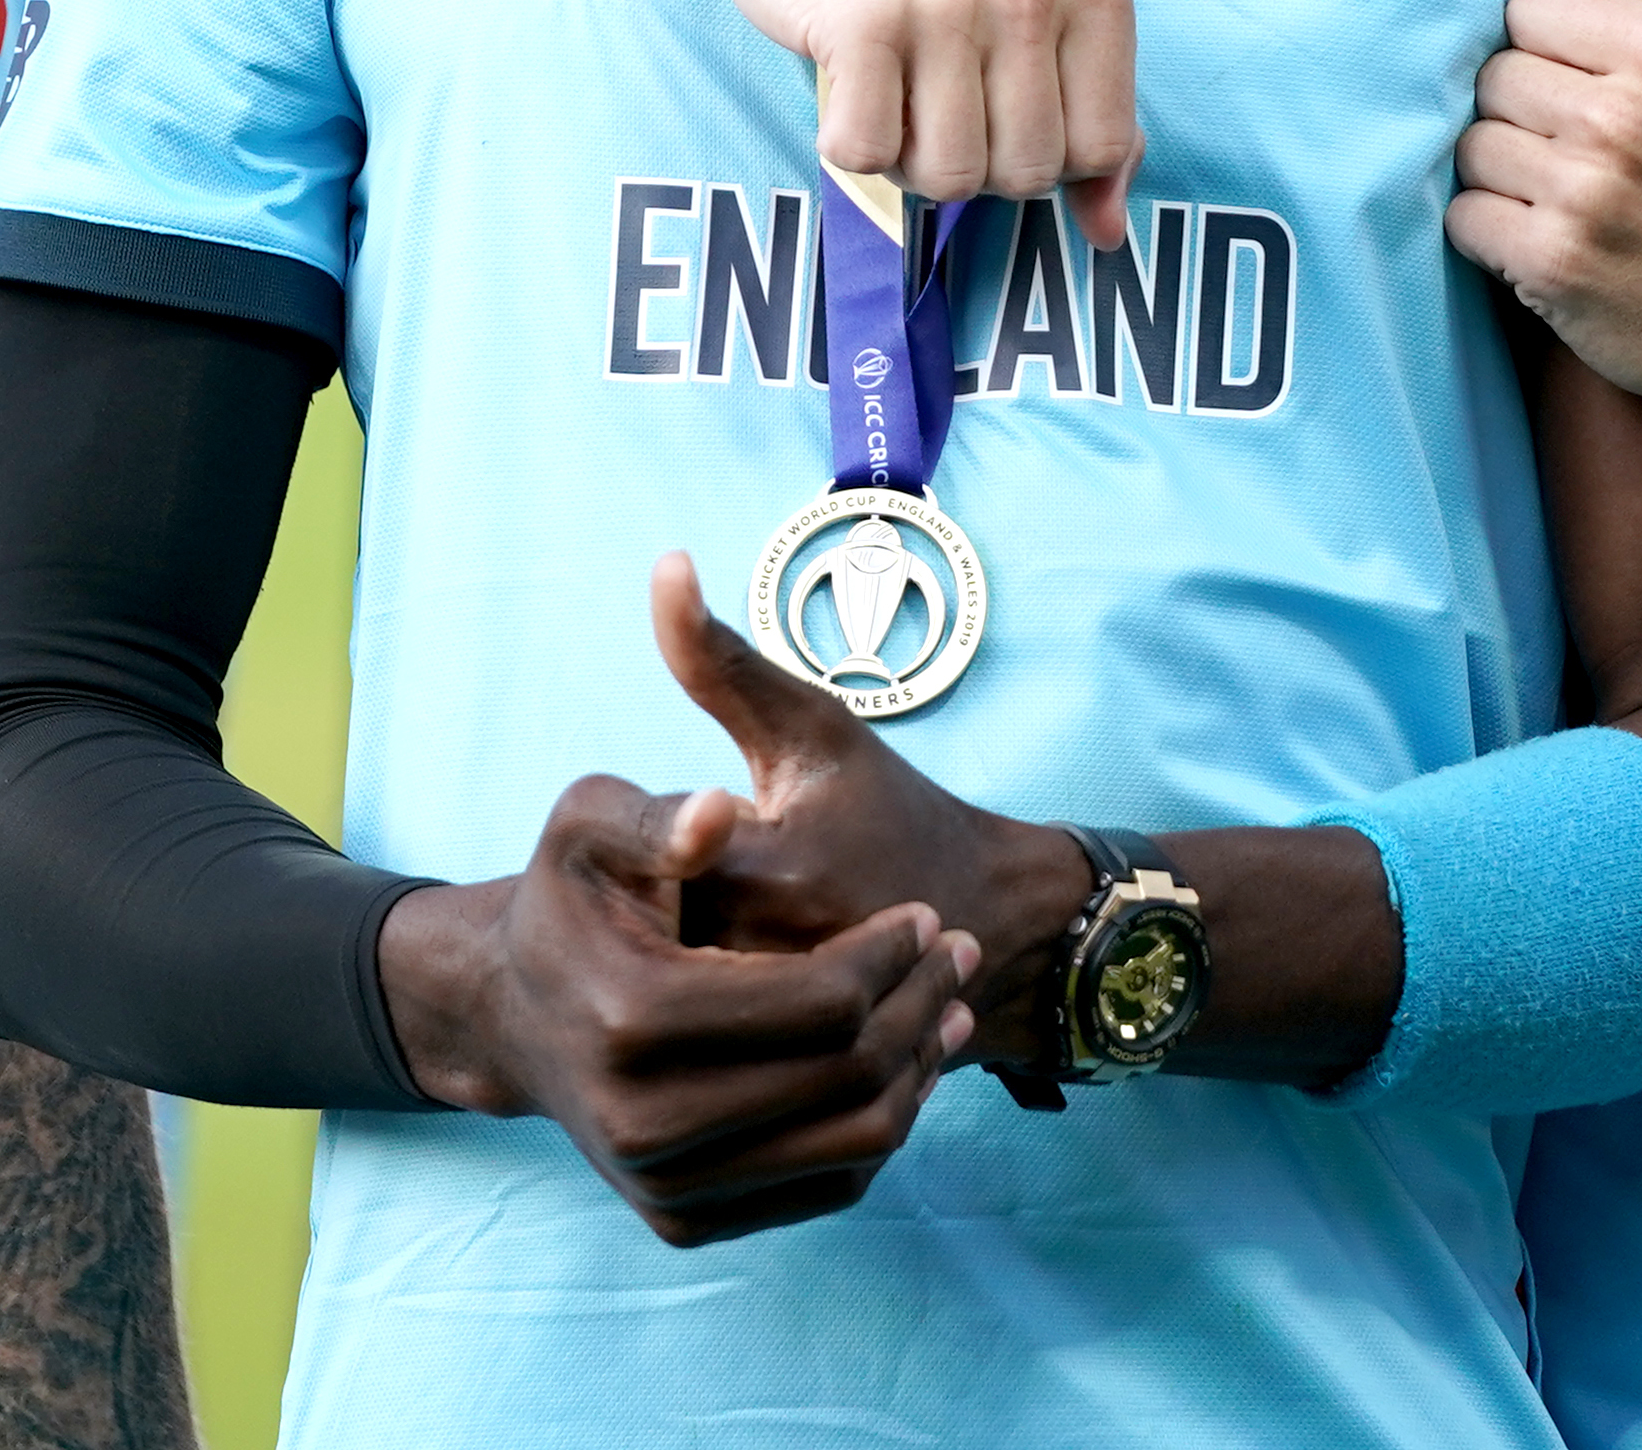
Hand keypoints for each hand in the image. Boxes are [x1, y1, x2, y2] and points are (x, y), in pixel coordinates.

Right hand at [373, 758, 979, 1247]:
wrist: (517, 1014)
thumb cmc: (571, 902)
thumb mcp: (586, 825)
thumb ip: (654, 815)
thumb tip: (719, 815)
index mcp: (628, 1018)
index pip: (818, 1004)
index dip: (889, 957)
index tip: (924, 916)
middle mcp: (640, 1123)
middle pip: (845, 1078)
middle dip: (921, 1008)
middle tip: (959, 953)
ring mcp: (661, 1186)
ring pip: (850, 1145)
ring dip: (919, 1070)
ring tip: (950, 1006)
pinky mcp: (683, 1222)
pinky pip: (826, 1188)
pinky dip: (882, 1124)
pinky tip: (904, 1059)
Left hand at [648, 556, 1091, 1068]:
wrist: (998, 923)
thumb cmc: (894, 810)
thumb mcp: (814, 726)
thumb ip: (723, 658)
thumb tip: (662, 567)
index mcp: (768, 866)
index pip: (643, 864)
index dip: (654, 847)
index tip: (688, 841)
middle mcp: (774, 956)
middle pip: (645, 941)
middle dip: (660, 912)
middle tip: (701, 896)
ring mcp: (787, 1031)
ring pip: (673, 1008)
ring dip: (678, 974)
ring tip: (717, 942)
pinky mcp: (796, 1074)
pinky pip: (714, 1055)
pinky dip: (712, 1028)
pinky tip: (731, 995)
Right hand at [708, 0, 1146, 252]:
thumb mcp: (1037, 15)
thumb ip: (1089, 119)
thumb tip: (1108, 233)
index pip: (1104, 147)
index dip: (1044, 153)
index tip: (998, 102)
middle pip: (1025, 174)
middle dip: (972, 160)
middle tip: (933, 91)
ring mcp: (948, 0)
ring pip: (949, 178)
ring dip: (907, 156)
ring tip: (892, 84)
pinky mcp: (863, 18)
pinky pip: (866, 155)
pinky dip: (847, 141)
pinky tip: (849, 79)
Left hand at [1449, 0, 1641, 444]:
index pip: (1529, 5)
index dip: (1549, 39)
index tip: (1583, 76)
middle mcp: (1622, 116)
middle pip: (1493, 72)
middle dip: (1524, 101)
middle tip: (1573, 137)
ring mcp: (1583, 195)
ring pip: (1471, 142)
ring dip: (1502, 164)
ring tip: (1559, 186)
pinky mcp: (1552, 267)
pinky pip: (1464, 216)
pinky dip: (1490, 226)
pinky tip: (1542, 232)